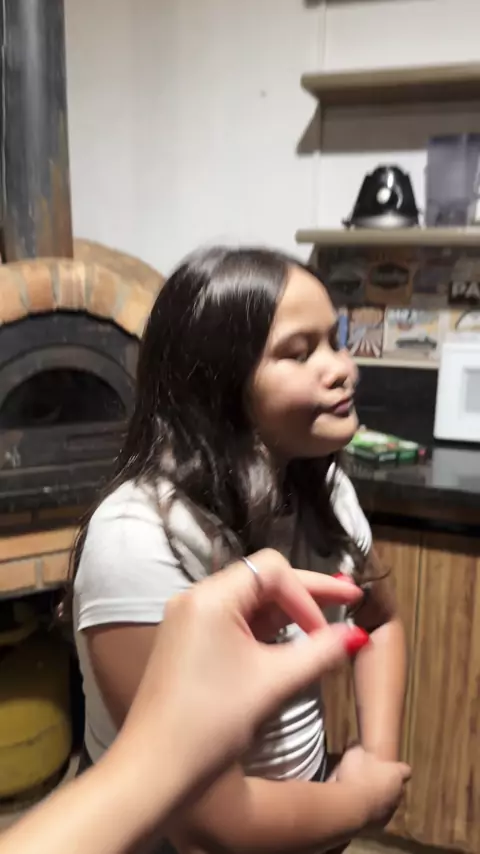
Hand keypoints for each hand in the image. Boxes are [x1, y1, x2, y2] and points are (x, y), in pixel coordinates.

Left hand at [115, 549, 365, 804]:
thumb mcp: (273, 684)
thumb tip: (357, 634)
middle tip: (351, 599)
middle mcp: (197, 598)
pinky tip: (291, 638)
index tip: (327, 631)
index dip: (308, 593)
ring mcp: (190, 620)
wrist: (152, 772)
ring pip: (250, 600)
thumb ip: (319, 653)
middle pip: (261, 578)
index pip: (272, 569)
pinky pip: (234, 621)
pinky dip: (266, 628)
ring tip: (327, 618)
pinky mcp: (189, 642)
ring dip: (287, 610)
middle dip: (306, 592)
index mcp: (211, 597)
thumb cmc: (212, 723)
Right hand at [334, 745, 410, 828]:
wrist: (349, 807)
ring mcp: (390, 812)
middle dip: (387, 785)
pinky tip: (357, 809)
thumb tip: (357, 742)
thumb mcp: (354, 753)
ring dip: (379, 800)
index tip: (388, 766)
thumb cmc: (355, 776)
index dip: (398, 768)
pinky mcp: (381, 827)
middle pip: (397, 788)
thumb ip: (359, 748)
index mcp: (396, 775)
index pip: (405, 770)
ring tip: (361, 796)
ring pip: (388, 804)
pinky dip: (371, 813)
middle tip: (370, 780)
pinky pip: (378, 817)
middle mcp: (398, 794)